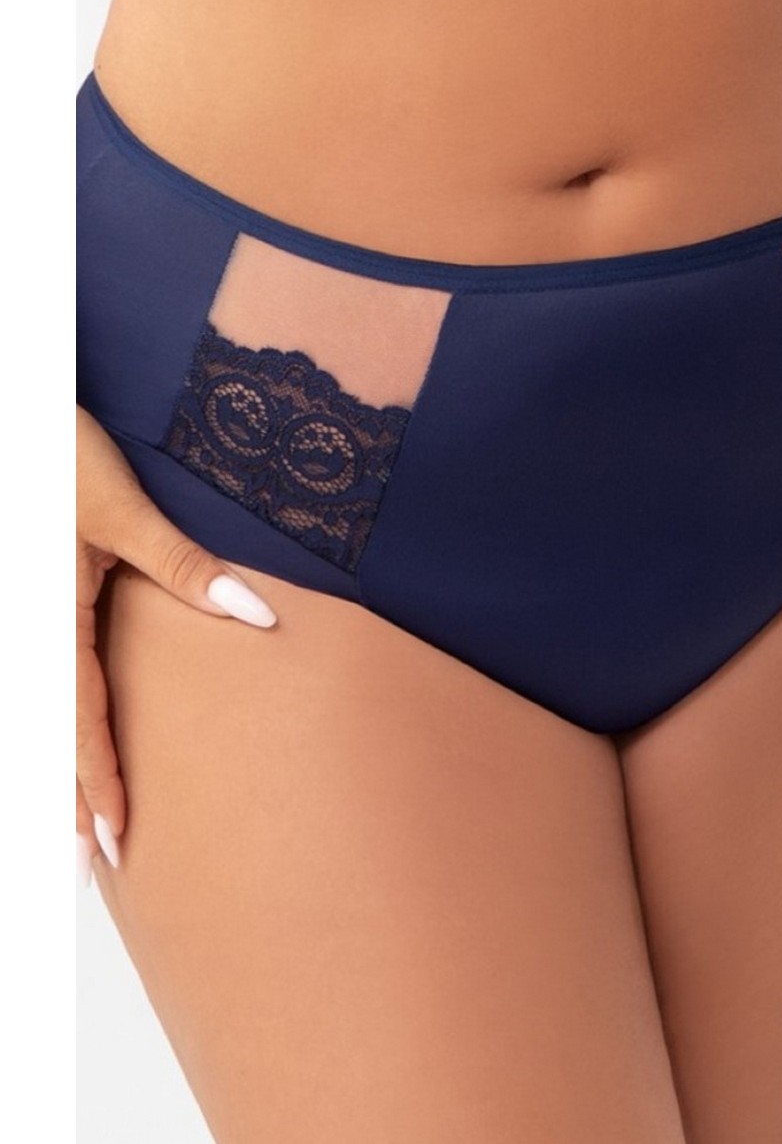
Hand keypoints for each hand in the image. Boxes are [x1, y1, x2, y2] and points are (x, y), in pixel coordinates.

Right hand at [76, 405, 278, 885]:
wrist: (22, 414)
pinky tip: (70, 740)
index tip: (114, 841)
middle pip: (48, 731)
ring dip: (56, 769)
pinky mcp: (36, 602)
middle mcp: (33, 628)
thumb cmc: (63, 451)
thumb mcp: (126, 508)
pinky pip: (47, 677)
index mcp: (50, 617)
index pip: (75, 721)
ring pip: (41, 711)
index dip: (94, 783)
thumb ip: (186, 565)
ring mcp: (29, 618)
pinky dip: (56, 724)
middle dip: (67, 798)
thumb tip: (259, 616)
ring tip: (78, 824)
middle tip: (91, 865)